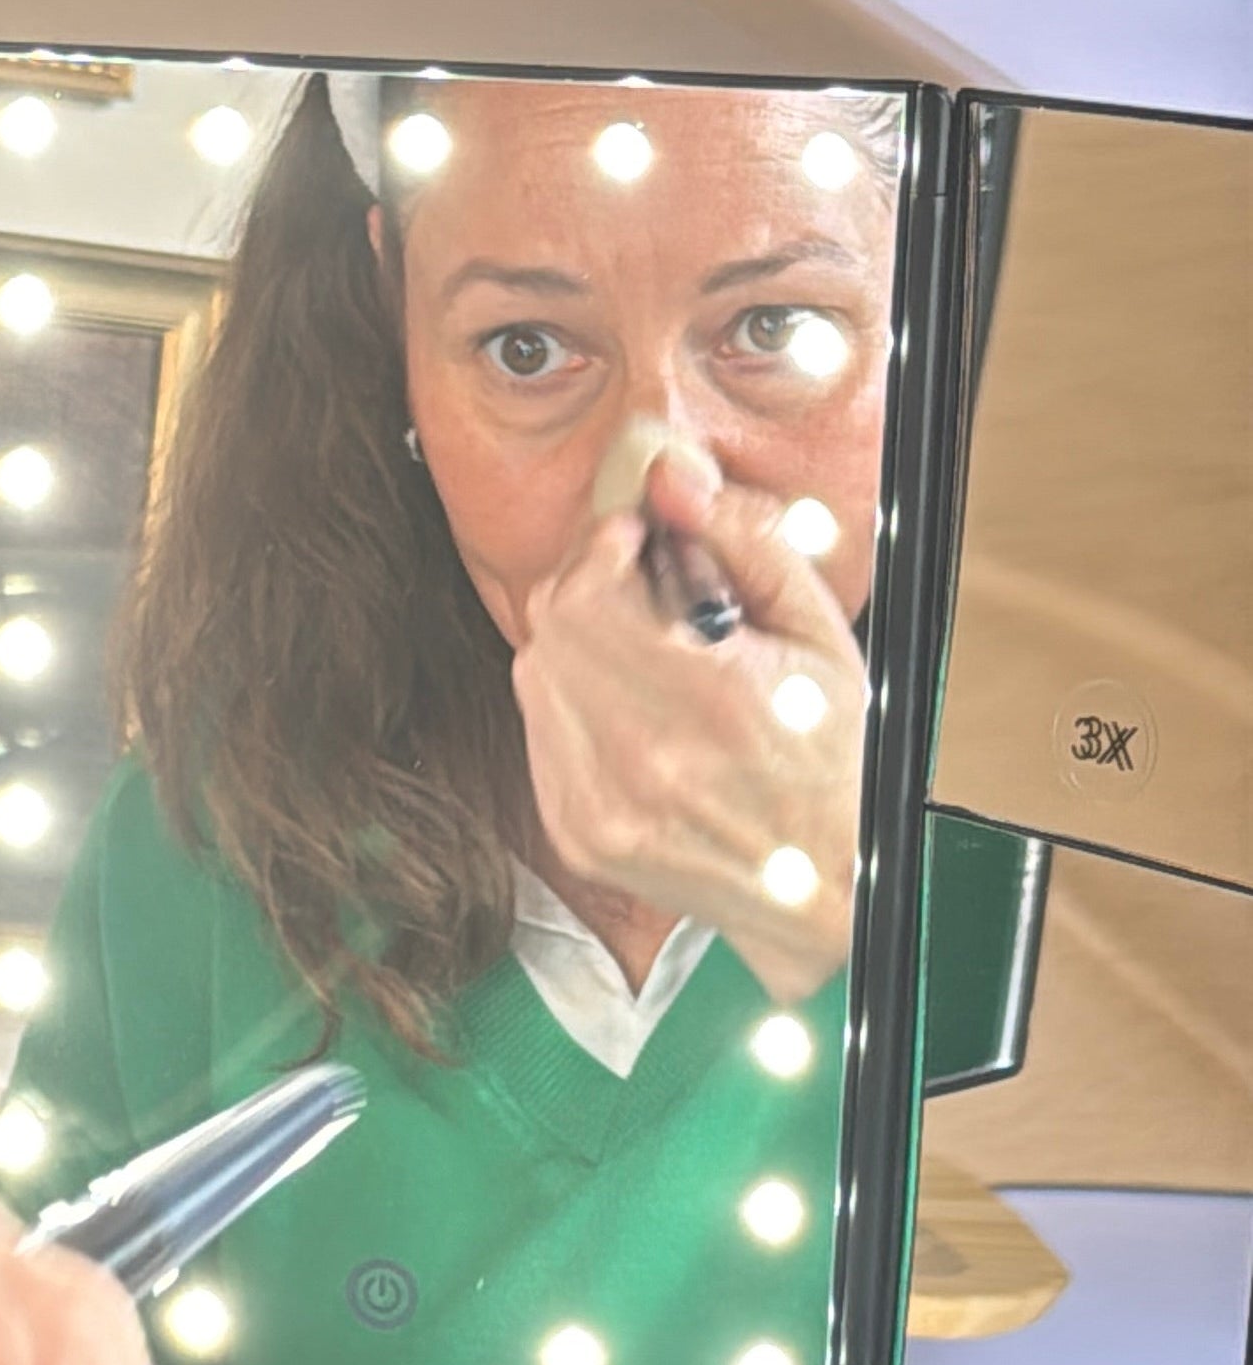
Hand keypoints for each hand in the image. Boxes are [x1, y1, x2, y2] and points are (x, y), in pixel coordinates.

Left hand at [511, 448, 867, 1005]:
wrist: (823, 885)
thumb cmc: (830, 753)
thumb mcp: (818, 630)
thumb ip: (746, 539)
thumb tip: (671, 479)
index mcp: (712, 702)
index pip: (585, 592)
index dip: (603, 547)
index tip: (638, 541)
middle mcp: (644, 760)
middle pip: (550, 625)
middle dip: (589, 587)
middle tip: (640, 591)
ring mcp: (599, 805)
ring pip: (534, 675)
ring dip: (576, 646)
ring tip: (643, 657)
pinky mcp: (575, 833)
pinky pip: (538, 731)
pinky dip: (572, 705)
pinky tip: (630, 713)